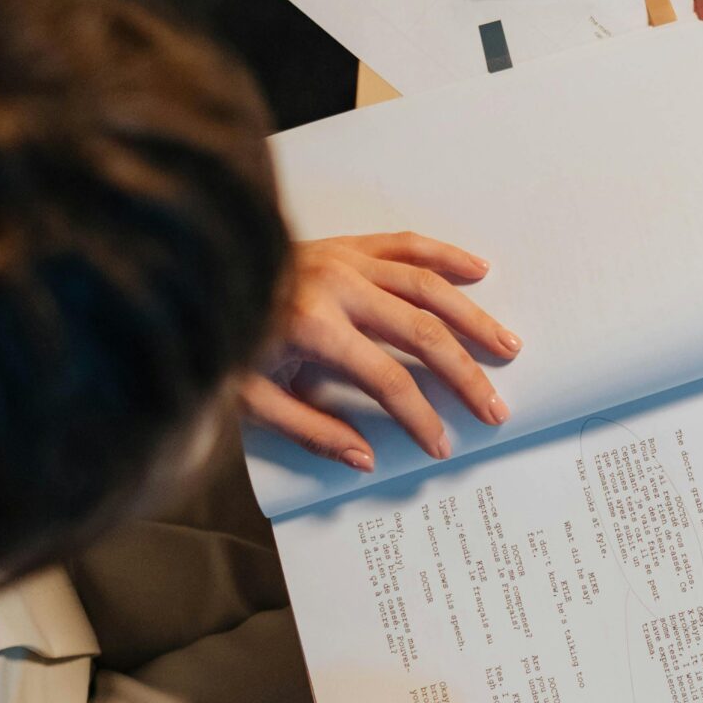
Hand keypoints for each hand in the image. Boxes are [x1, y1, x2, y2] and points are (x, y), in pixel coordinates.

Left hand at [241, 232, 520, 469]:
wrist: (196, 272)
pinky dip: (446, 256)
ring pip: (427, 286)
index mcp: (312, 327)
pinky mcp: (348, 244)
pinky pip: (408, 245)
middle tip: (493, 407)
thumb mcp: (251, 398)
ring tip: (506, 345)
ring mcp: (346, 260)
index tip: (441, 445)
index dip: (419, 417)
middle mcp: (337, 287)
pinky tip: (479, 270)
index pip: (386, 379)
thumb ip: (310, 429)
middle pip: (421, 333)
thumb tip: (364, 458)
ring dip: (472, 318)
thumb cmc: (224, 339)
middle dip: (464, 375)